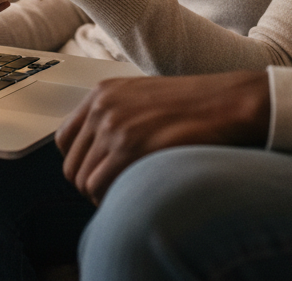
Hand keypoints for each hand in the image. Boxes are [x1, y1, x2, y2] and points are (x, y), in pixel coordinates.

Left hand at [55, 71, 270, 202]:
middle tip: (118, 188)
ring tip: (130, 190)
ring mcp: (114, 125)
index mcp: (103, 92)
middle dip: (91, 183)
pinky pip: (99, 187)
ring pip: (83, 181)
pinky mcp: (129, 146)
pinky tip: (135, 191)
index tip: (100, 172)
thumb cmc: (193, 104)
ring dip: (103, 194)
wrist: (226, 102)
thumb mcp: (143, 98)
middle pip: (71, 165)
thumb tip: (98, 154)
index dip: (81, 163)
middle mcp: (103, 106)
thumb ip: (116, 117)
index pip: (65, 140)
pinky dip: (112, 198)